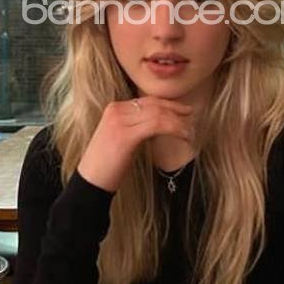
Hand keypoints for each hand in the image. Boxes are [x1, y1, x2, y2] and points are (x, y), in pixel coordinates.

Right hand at [77, 97, 194, 192]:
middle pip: (154, 104)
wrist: (90, 183)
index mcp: (114, 109)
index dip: (168, 104)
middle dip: (176, 109)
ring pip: (158, 114)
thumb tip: (158, 124)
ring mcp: (119, 122)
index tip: (183, 111)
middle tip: (192, 117)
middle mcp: (116, 110)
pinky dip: (175, 129)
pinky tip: (184, 137)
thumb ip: (135, 127)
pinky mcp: (125, 135)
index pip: (147, 100)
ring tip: (190, 132)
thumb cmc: (107, 166)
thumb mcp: (120, 139)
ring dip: (179, 122)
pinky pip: (157, 125)